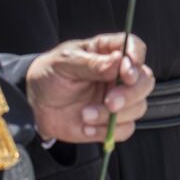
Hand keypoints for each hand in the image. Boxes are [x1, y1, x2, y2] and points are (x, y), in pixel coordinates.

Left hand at [26, 33, 153, 143]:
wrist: (34, 105)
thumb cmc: (49, 75)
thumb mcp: (64, 63)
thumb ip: (91, 63)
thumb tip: (118, 61)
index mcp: (108, 52)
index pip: (135, 47)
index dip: (136, 58)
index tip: (126, 73)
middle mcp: (118, 75)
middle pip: (145, 81)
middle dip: (130, 94)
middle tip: (109, 101)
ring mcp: (117, 99)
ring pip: (139, 107)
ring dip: (114, 116)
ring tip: (85, 115)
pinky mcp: (111, 121)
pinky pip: (125, 130)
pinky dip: (107, 132)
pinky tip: (86, 127)